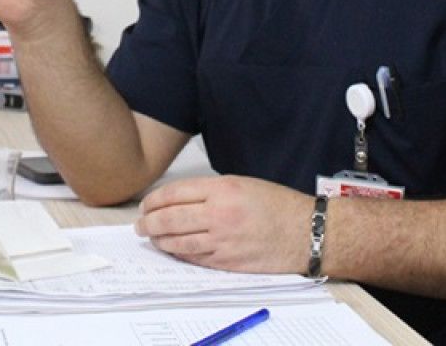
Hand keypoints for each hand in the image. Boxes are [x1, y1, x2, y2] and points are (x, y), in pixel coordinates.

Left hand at [134, 175, 311, 273]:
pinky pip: (195, 258)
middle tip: (139, 225)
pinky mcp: (228, 262)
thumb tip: (179, 199)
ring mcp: (223, 241)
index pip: (174, 194)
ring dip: (159, 240)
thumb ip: (210, 190)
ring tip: (151, 238)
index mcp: (222, 190)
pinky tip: (172, 249)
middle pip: (170, 219)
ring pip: (178, 242)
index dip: (154, 200)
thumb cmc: (278, 205)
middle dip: (148, 223)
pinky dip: (179, 254)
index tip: (145, 205)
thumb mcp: (242, 183)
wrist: (306, 232)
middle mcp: (220, 214)